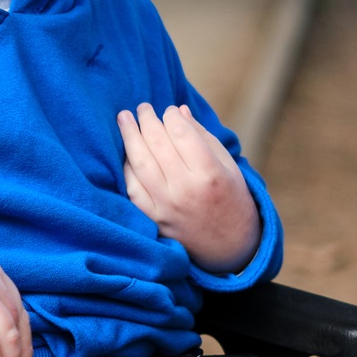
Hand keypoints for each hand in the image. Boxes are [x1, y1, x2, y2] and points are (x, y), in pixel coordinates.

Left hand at [118, 102, 261, 273]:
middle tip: (142, 108)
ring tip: (124, 119)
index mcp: (208, 173)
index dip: (171, 116)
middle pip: (157, 144)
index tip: (168, 110)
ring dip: (129, 137)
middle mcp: (185, 190)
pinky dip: (127, 168)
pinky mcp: (154, 219)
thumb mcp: (228, 166)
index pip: (181, 133)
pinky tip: (126, 153)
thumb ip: (202, 137)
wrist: (231, 248)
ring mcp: (166, 207)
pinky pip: (132, 189)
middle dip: (147, 120)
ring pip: (140, 164)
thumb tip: (179, 111)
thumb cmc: (232, 199)